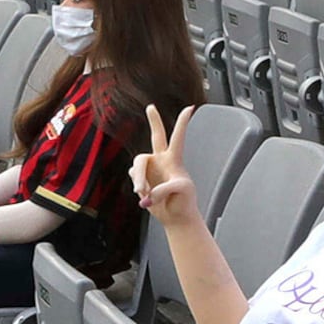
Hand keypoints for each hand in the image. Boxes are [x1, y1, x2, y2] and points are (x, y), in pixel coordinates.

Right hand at [132, 105, 202, 230]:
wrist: (176, 217)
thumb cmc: (184, 202)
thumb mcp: (181, 191)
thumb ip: (164, 188)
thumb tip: (145, 192)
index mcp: (175, 160)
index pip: (178, 138)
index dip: (182, 123)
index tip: (191, 107)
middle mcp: (162, 161)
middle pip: (156, 136)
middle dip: (154, 121)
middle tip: (151, 107)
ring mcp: (151, 169)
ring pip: (136, 166)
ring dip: (139, 180)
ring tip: (145, 194)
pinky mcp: (141, 179)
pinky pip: (132, 177)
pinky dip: (138, 188)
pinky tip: (145, 197)